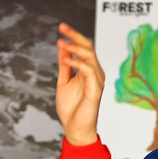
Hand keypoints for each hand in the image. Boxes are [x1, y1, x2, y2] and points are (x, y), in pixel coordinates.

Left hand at [55, 23, 103, 146]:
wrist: (75, 130)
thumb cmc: (71, 110)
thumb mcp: (63, 82)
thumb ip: (64, 66)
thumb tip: (62, 48)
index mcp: (88, 71)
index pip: (84, 47)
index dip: (74, 36)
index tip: (61, 28)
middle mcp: (95, 73)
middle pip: (88, 47)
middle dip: (75, 35)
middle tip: (62, 28)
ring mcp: (97, 81)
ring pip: (90, 56)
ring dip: (74, 48)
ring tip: (61, 43)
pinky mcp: (96, 90)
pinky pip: (89, 71)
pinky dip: (78, 63)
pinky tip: (67, 61)